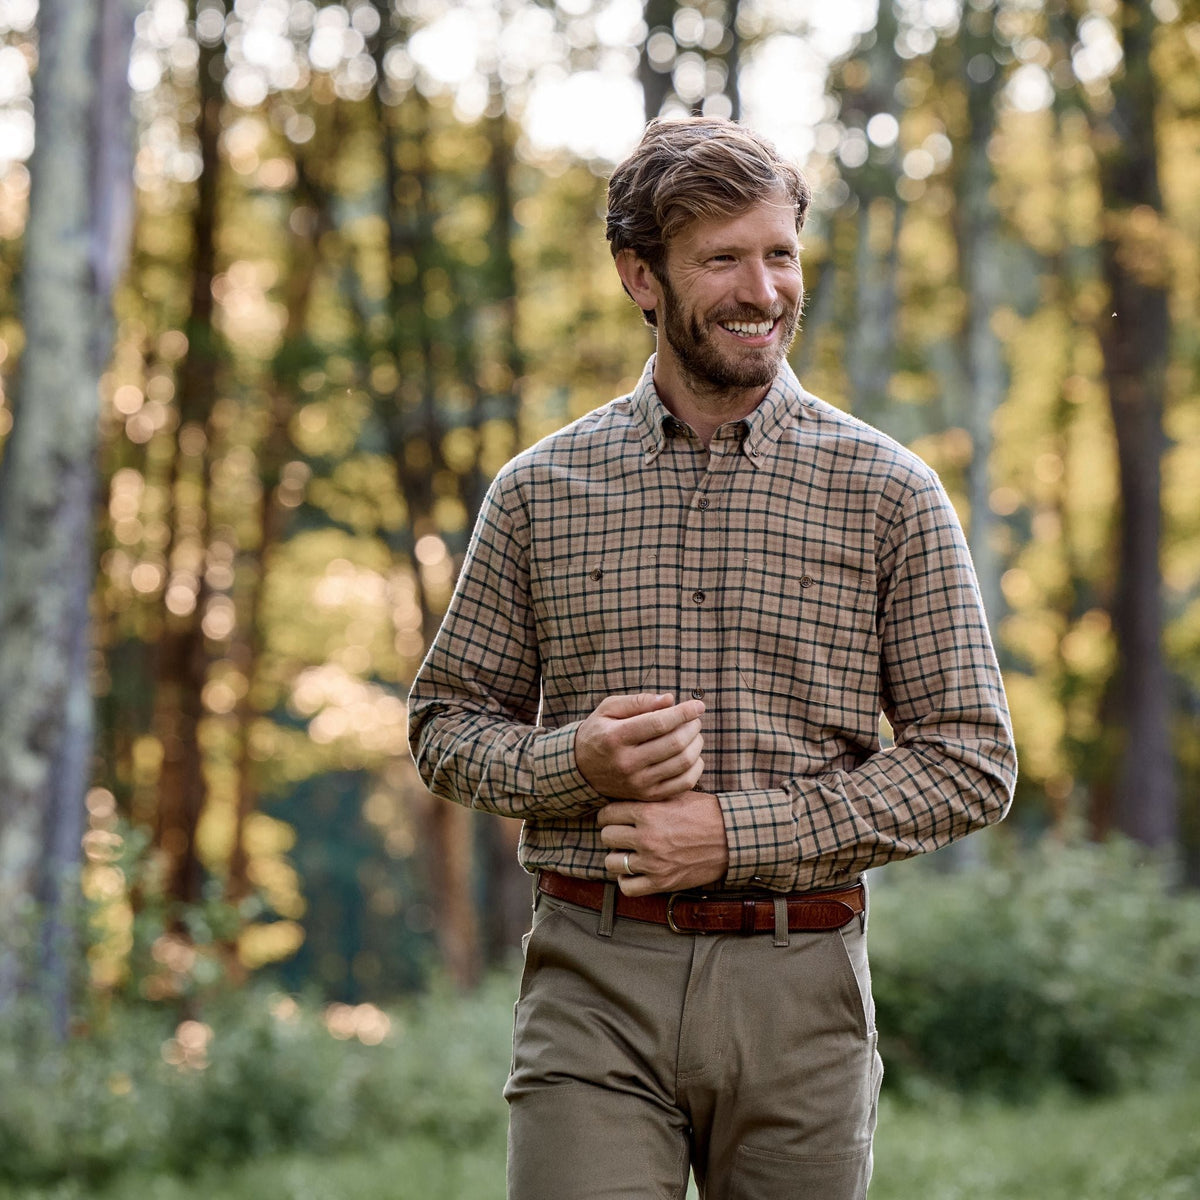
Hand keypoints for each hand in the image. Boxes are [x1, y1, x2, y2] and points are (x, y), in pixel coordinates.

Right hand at [575, 692, 704, 801]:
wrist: (581, 769)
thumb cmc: (599, 732)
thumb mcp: (608, 709)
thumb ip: (638, 701)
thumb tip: (670, 700)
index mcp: (615, 737)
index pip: (659, 723)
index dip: (684, 712)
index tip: (698, 705)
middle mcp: (626, 763)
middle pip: (675, 743)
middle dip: (693, 727)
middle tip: (694, 719)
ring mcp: (638, 783)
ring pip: (683, 763)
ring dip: (697, 744)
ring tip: (694, 734)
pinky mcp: (647, 796)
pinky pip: (683, 784)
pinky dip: (696, 767)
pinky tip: (693, 755)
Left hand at [598, 791, 728, 895]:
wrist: (732, 837)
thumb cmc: (706, 812)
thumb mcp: (676, 794)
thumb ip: (649, 796)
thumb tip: (625, 794)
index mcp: (648, 811)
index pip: (607, 813)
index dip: (609, 814)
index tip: (613, 817)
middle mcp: (646, 837)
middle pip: (607, 836)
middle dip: (613, 834)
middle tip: (622, 834)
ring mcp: (653, 862)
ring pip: (611, 862)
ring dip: (618, 857)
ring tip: (628, 853)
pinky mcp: (662, 882)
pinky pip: (627, 887)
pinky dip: (627, 880)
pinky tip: (635, 872)